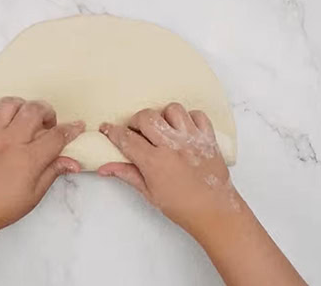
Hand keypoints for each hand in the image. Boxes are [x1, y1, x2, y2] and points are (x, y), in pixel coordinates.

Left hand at [0, 97, 84, 237]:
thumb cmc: (3, 206)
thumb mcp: (35, 194)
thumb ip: (54, 172)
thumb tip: (73, 162)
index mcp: (29, 158)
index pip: (56, 136)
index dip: (71, 129)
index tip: (78, 126)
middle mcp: (10, 141)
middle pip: (34, 110)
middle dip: (48, 112)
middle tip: (49, 124)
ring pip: (9, 104)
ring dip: (22, 106)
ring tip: (25, 118)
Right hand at [97, 103, 236, 236]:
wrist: (215, 211)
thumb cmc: (182, 207)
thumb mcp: (149, 193)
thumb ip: (127, 174)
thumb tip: (106, 167)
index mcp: (155, 162)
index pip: (126, 139)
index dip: (112, 131)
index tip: (107, 128)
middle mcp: (172, 146)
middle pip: (146, 117)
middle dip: (135, 121)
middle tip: (136, 132)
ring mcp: (192, 139)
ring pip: (172, 110)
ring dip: (162, 117)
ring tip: (161, 129)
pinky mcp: (208, 138)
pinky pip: (197, 115)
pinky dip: (188, 118)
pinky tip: (182, 131)